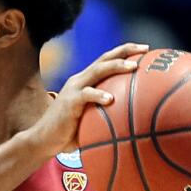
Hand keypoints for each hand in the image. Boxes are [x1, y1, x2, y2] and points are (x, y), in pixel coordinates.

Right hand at [30, 43, 149, 154]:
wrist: (44, 141)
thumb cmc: (70, 134)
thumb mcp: (93, 120)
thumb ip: (110, 116)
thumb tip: (138, 124)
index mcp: (86, 82)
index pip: (107, 61)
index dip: (125, 52)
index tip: (146, 50)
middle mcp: (80, 80)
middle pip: (105, 58)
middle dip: (126, 51)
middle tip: (145, 50)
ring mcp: (74, 89)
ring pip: (98, 70)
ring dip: (116, 66)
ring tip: (133, 67)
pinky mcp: (69, 101)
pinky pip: (87, 94)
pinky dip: (99, 95)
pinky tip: (111, 99)